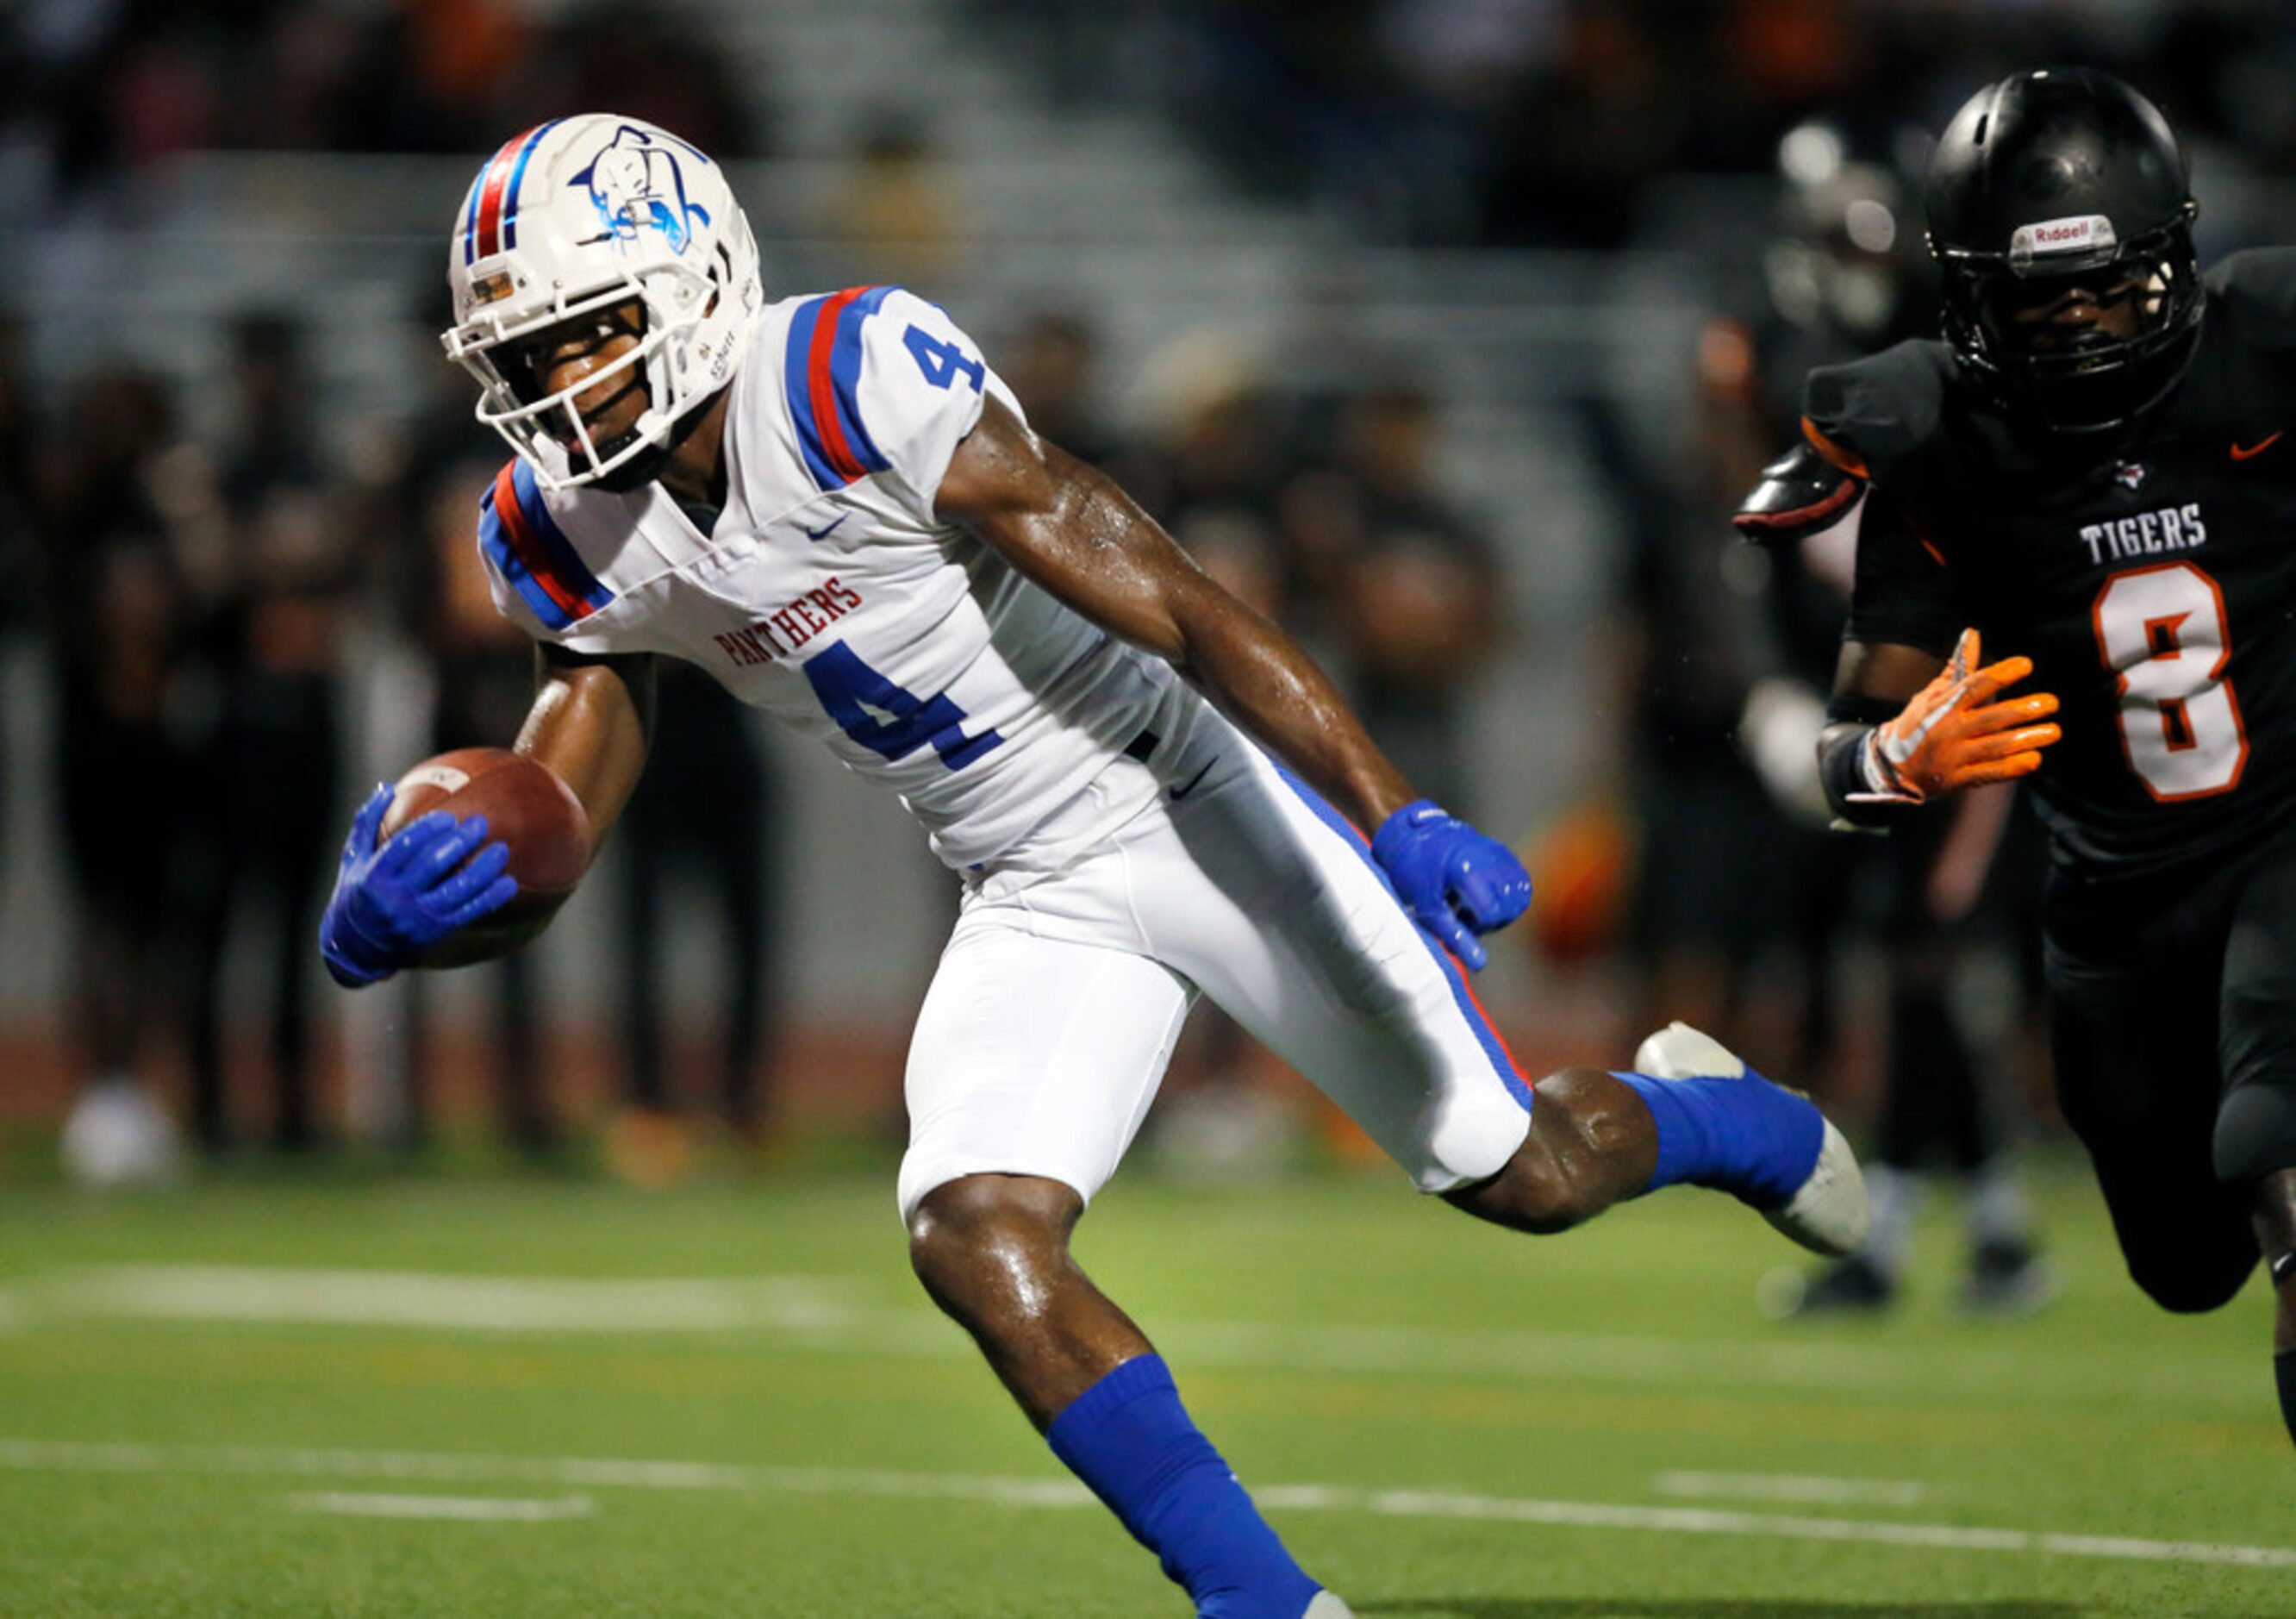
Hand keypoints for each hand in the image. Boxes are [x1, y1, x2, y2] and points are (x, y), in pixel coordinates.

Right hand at [318, 784, 517, 986]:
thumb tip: (386, 788)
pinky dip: (491, 898)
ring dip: (483, 869)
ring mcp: (418, 917)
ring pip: (456, 891)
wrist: (358, 945)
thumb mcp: (354, 858)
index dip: (427, 830)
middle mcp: (396, 898)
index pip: (403, 848)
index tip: (449, 817)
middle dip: (459, 843)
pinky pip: (469, 913)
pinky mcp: (437, 931)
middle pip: (432, 866)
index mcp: (374, 876)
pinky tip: (509, 883)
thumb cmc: (358, 891)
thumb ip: (368, 822)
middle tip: (480, 824)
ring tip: (501, 849)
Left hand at [1370, 800, 1531, 970]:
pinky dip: (1506, 895)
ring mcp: (1499, 853)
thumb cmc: (1415, 874)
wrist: (1413, 835)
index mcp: (1468, 872)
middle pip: (1509, 908)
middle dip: (1491, 920)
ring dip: (1501, 909)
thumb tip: (1480, 965)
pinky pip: (1519, 882)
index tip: (1459, 921)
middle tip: (1463, 916)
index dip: (1479, 927)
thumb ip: (1456, 936)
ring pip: (1519, 896)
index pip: (1493, 914)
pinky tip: (1481, 894)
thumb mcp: (1428, 909)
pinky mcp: (1503, 852)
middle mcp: (1489, 860)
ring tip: (1472, 906)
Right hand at [1851, 628, 2060, 804]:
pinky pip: (1991, 773)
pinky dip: (2014, 766)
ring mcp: (1953, 758)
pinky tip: (2035, 757)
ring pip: (1997, 747)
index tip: (2026, 665)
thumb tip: (1972, 634)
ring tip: (2054, 731)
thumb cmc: (1917, 725)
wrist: (1891, 768)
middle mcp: (1948, 731)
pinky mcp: (1958, 780)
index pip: (1974, 686)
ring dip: (2028, 738)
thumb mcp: (1930, 696)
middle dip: (2024, 710)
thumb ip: (1957, 669)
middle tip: (2052, 702)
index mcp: (1941, 707)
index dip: (2001, 674)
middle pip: (1992, 718)